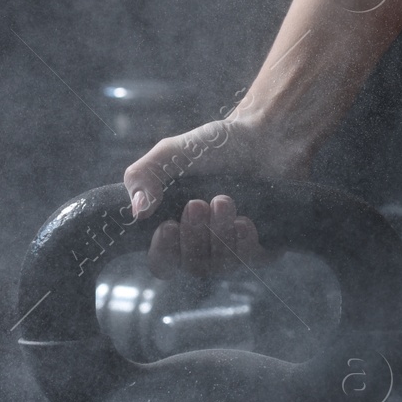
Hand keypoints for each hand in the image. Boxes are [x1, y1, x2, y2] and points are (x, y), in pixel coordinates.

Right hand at [122, 109, 308, 278]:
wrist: (263, 135)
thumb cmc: (215, 147)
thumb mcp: (171, 154)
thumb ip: (144, 176)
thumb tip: (137, 212)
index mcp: (178, 229)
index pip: (163, 263)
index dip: (163, 253)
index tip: (168, 227)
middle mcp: (206, 245)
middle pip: (192, 266)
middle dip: (193, 235)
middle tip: (196, 204)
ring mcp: (235, 248)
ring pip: (221, 265)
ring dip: (219, 235)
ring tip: (222, 200)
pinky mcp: (265, 246)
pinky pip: (251, 260)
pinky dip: (244, 243)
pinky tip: (244, 221)